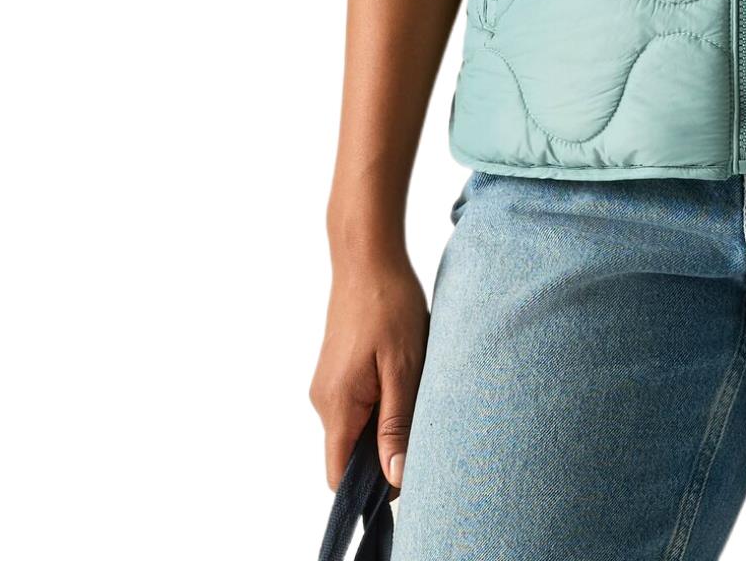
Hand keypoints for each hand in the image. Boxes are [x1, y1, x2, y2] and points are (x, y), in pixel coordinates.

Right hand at [310, 249, 430, 490]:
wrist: (368, 257)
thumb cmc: (389, 305)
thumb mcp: (404, 366)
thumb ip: (397, 424)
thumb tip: (396, 478)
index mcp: (337, 405)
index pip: (339, 476)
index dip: (370, 488)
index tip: (406, 475)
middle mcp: (324, 401)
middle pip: (349, 455)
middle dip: (383, 454)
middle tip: (422, 429)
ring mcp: (328, 385)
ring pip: (355, 430)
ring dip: (385, 425)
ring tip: (415, 395)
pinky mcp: (337, 372)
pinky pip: (356, 407)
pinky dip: (380, 405)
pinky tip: (404, 380)